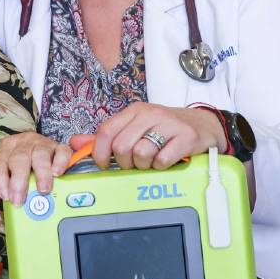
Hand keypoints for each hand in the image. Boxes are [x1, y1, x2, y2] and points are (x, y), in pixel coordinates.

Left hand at [0, 132, 72, 205]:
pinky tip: (57, 174)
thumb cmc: (24, 165)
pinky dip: (60, 163)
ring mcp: (42, 143)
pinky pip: (61, 152)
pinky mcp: (59, 146)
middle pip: (19, 159)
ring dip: (41, 174)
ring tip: (43, 190)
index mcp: (6, 150)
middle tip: (20, 199)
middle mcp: (23, 144)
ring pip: (40, 154)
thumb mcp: (8, 174)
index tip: (6, 197)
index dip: (0, 181)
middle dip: (18, 181)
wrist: (44, 150)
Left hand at [90, 103, 225, 170]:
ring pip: (141, 154)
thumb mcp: (136, 128)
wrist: (205, 125)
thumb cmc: (166, 129)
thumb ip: (106, 137)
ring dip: (143, 165)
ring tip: (151, 161)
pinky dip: (161, 167)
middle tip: (134, 164)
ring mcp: (169, 125)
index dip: (99, 153)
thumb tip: (74, 143)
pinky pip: (162, 160)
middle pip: (122, 147)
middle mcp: (150, 114)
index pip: (106, 132)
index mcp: (134, 111)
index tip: (103, 164)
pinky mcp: (186, 137)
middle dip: (124, 163)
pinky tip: (166, 161)